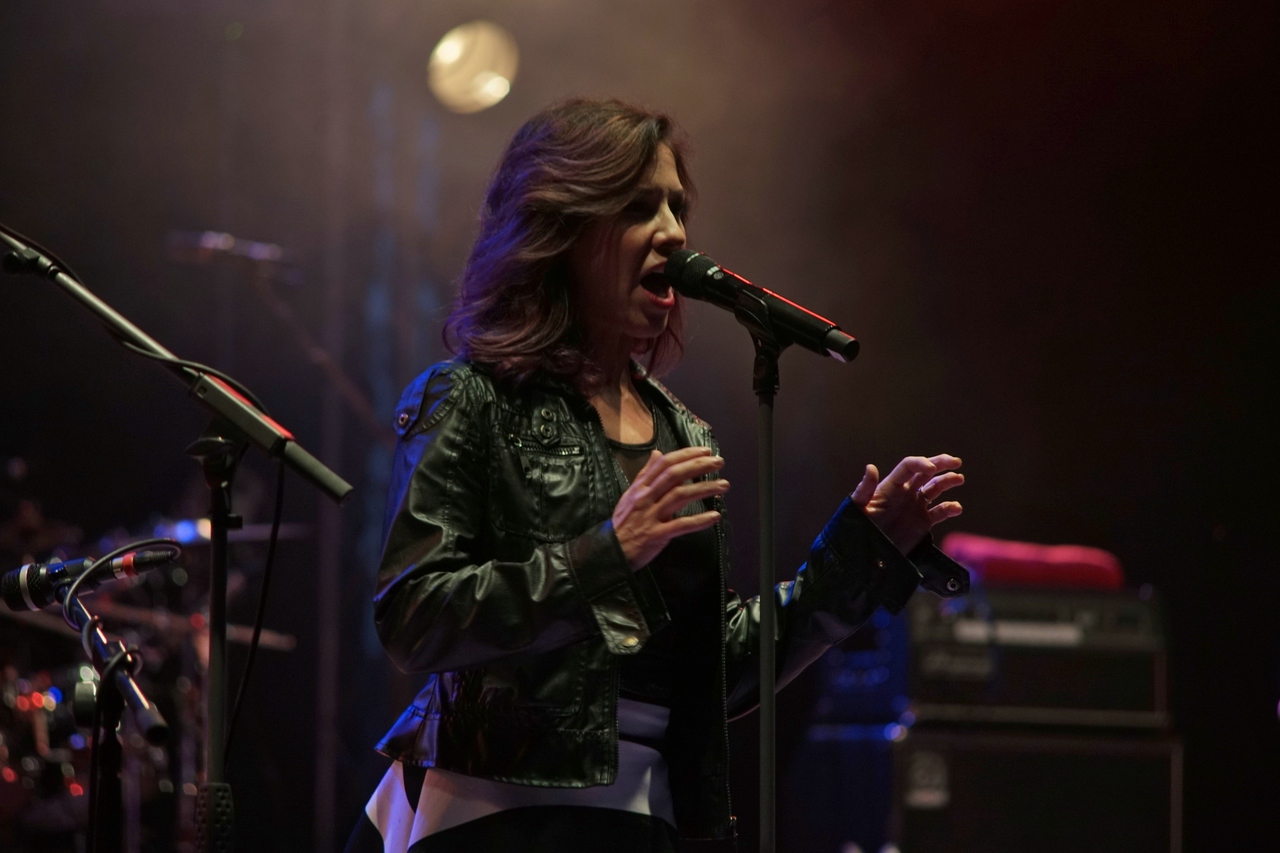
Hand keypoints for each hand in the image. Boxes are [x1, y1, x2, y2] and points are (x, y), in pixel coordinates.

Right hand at [612, 446, 727, 569]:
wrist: (611, 552)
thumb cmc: (624, 523)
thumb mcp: (631, 494)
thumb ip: (645, 474)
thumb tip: (658, 453)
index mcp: (640, 487)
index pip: (664, 464)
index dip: (686, 455)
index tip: (704, 451)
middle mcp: (645, 497)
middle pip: (674, 475)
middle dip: (699, 466)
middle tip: (719, 462)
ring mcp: (651, 516)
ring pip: (680, 496)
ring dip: (705, 488)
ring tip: (724, 485)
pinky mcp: (657, 535)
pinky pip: (681, 525)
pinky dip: (699, 520)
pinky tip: (715, 516)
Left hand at [850, 454, 963, 553]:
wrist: (868, 551)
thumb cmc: (858, 526)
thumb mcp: (859, 507)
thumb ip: (864, 488)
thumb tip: (870, 467)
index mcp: (891, 486)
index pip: (909, 467)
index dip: (921, 463)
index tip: (931, 467)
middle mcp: (906, 492)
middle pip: (926, 472)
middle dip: (940, 464)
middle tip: (955, 461)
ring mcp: (916, 506)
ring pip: (935, 488)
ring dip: (948, 482)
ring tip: (959, 478)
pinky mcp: (923, 522)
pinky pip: (940, 512)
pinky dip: (950, 508)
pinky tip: (956, 508)